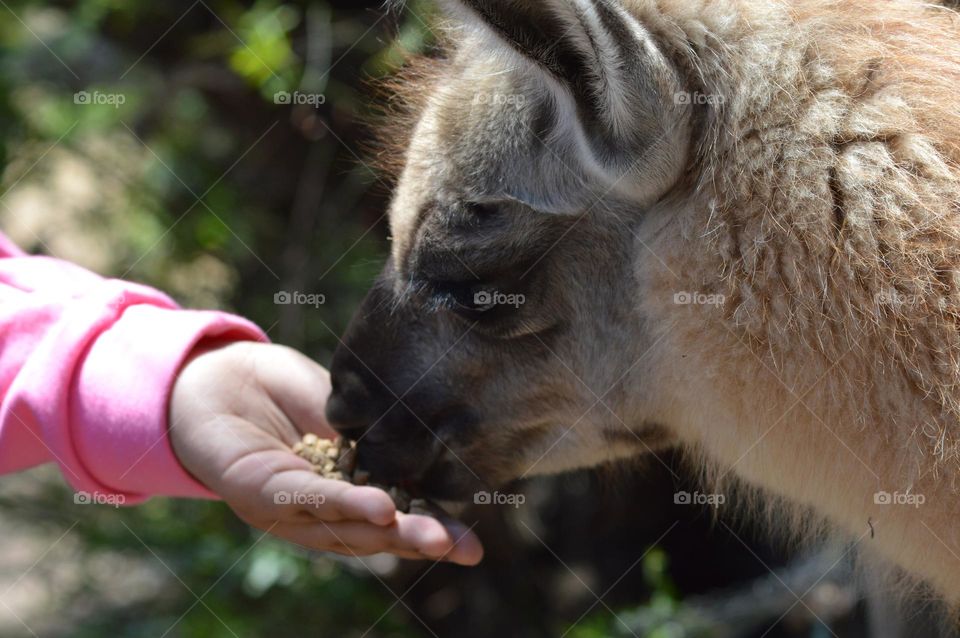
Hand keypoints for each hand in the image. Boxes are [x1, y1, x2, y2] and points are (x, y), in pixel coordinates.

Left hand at [169, 340, 482, 564]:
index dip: (430, 529)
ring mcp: (286, 508)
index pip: (392, 516)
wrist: (221, 373)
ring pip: (342, 526)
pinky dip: (345, 505)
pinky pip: (306, 499)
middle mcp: (315, 512)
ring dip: (390, 532)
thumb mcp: (345, 415)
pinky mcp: (256, 493)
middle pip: (372, 533)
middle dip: (419, 541)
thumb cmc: (284, 392)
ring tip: (432, 536)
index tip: (472, 544)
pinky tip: (381, 509)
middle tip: (463, 549)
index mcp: (342, 493)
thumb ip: (376, 440)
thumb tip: (429, 454)